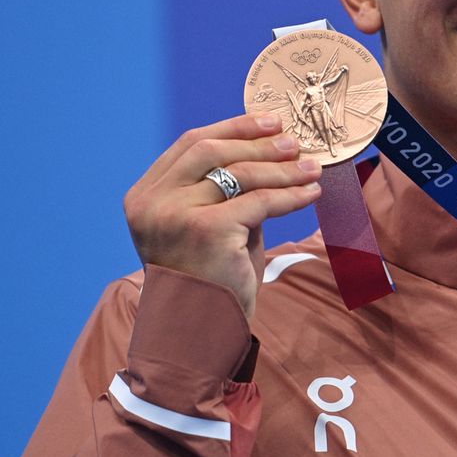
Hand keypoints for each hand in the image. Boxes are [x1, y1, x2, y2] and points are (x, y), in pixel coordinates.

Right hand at [123, 113, 322, 317]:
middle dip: (258, 143)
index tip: (269, 123)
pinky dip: (290, 195)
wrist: (199, 334)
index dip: (233, 128)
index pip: (191, 144)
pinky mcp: (206, 230)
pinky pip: (259, 201)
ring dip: (283, 169)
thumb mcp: (207, 225)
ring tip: (312, 168)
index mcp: (145, 195)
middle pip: (212, 150)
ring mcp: (176, 214)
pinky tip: (311, 195)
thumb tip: (272, 148)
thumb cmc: (208, 281)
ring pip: (240, 174)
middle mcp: (153, 202)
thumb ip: (223, 190)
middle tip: (294, 144)